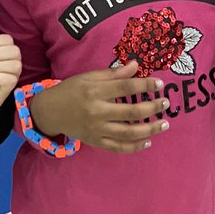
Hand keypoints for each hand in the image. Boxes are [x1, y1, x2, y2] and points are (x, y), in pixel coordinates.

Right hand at [31, 60, 169, 152]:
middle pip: (131, 112)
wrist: (49, 112)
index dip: (145, 85)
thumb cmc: (71, 91)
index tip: (160, 83)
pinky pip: (118, 148)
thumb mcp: (88, 77)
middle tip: (165, 103)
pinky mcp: (95, 142)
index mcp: (94, 91)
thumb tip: (136, 65)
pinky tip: (148, 141)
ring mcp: (96, 130)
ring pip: (128, 133)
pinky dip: (134, 147)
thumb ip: (113, 73)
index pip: (125, 87)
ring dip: (150, 129)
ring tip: (164, 124)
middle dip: (152, 108)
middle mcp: (96, 112)